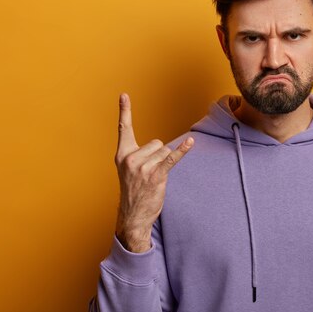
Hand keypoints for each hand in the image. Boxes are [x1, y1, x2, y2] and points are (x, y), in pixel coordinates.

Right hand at [114, 92, 193, 252]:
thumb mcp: (128, 170)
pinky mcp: (156, 175)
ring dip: (164, 163)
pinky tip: (190, 142)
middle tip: (149, 173)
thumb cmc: (134, 191)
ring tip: (154, 178)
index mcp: (122, 154)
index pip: (123, 128)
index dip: (124, 111)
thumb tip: (161, 146)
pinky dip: (182, 150)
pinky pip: (172, 158)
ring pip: (165, 151)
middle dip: (158, 156)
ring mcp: (143, 167)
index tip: (124, 94)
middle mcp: (130, 158)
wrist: (133, 216)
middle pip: (157, 142)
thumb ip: (137, 154)